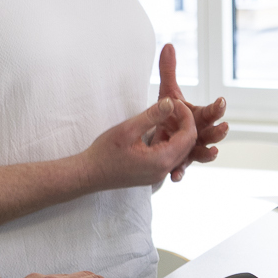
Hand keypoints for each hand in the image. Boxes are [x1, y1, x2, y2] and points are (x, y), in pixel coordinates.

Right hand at [76, 95, 196, 191]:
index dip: (185, 115)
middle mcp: (164, 171)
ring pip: (181, 151)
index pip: (188, 135)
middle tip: (172, 106)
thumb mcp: (128, 129)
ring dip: (178, 132)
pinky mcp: (153, 175)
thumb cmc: (104, 153)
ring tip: (166, 115)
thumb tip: (171, 102)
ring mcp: (159, 175)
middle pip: (188, 144)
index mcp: (161, 160)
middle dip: (184, 123)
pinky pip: (171, 158)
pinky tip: (159, 130)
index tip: (175, 102)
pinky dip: (170, 142)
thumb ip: (152, 116)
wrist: (89, 174)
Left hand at [156, 44, 227, 181]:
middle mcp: (201, 134)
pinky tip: (175, 177)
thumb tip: (168, 45)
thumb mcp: (167, 92)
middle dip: (219, 131)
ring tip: (214, 153)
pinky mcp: (181, 162)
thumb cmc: (170, 113)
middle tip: (224, 128)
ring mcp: (193, 150)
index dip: (217, 107)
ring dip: (209, 154)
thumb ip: (169, 71)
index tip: (221, 101)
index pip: (212, 111)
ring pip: (204, 153)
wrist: (160, 135)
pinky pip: (182, 169)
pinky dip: (179, 173)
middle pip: (214, 133)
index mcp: (201, 116)